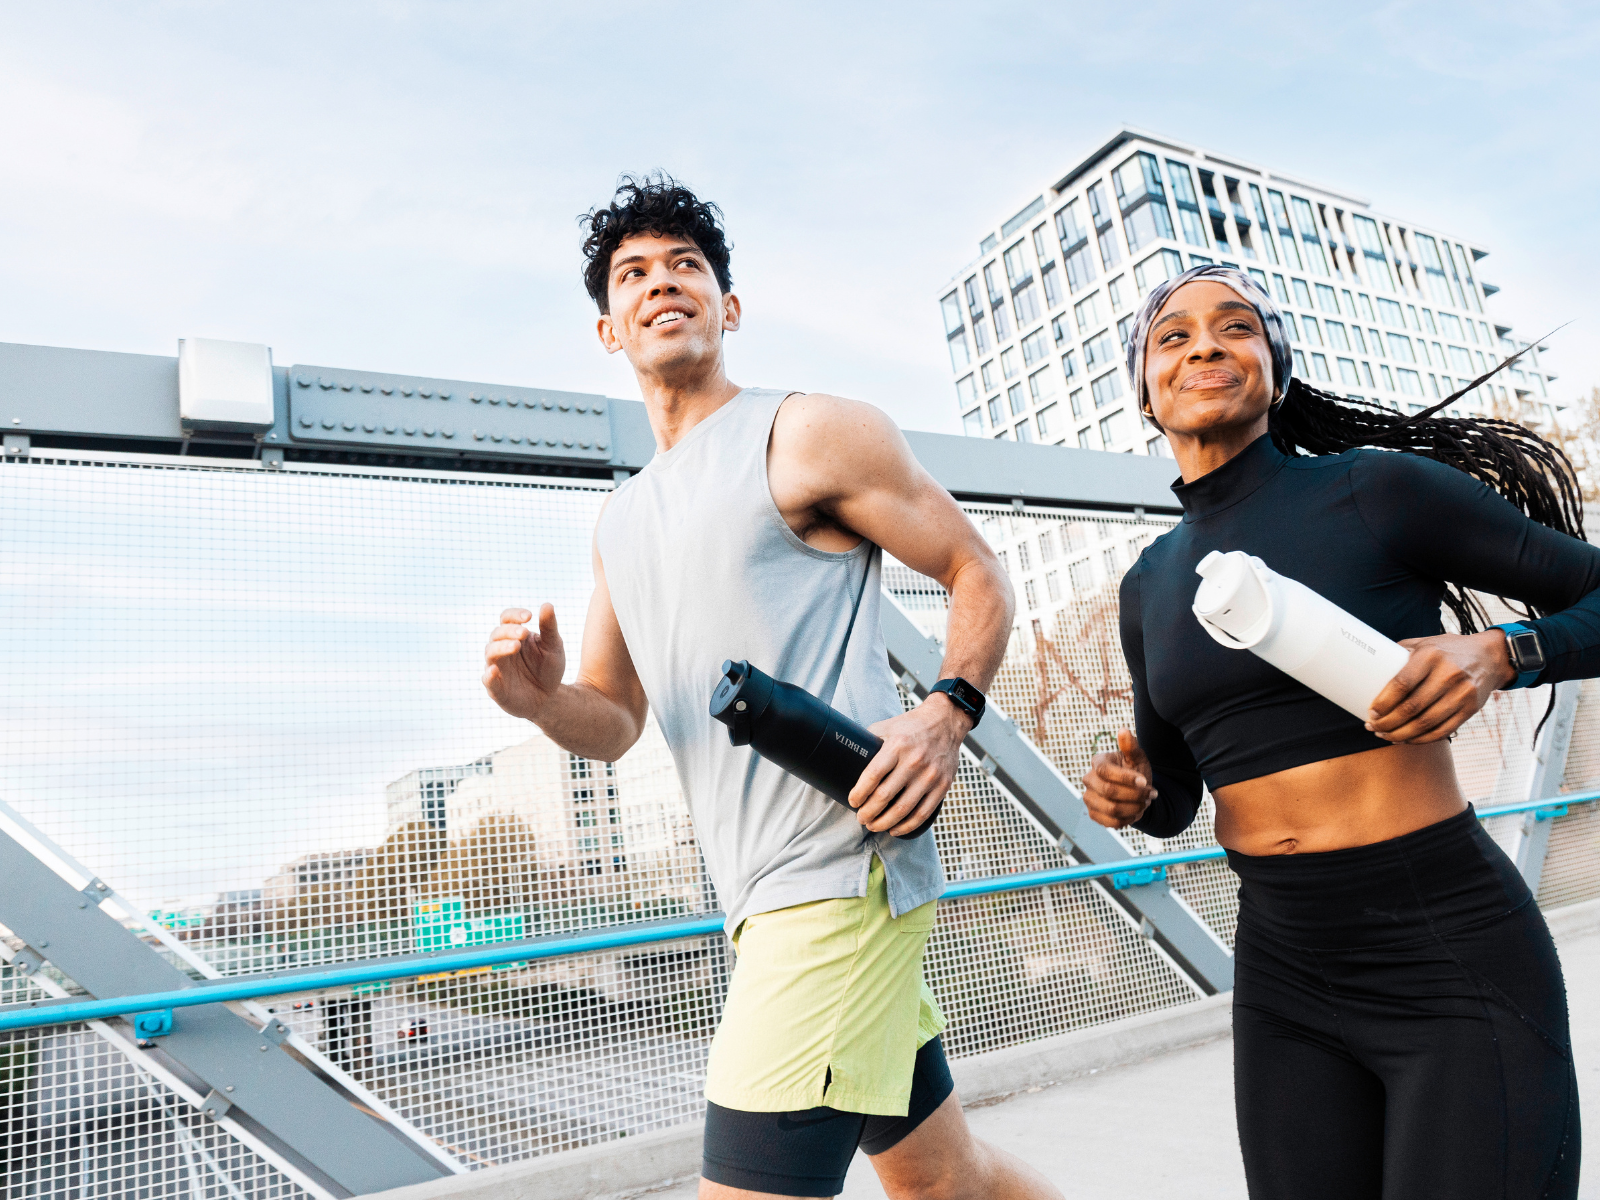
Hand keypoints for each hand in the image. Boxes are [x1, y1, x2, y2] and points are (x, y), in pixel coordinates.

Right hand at [482, 604, 566, 720]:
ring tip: (515, 645)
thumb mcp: (553, 647)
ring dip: (501, 648)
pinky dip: (489, 676)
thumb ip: (549, 627)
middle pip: (496, 634)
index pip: (506, 619)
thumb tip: (547, 604)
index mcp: (514, 636)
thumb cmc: (548, 668)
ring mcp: (496, 669)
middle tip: (524, 633)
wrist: (550, 698)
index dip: (514, 615)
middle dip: (509, 632)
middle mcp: (501, 650)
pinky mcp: (496, 689)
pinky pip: (488, 681)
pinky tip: (494, 671)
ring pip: (490, 654)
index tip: (529, 616)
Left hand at [848, 692, 971, 835]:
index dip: (859, 793)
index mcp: (897, 745)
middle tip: (861, 818)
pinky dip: (907, 826)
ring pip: (903, 810)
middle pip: (885, 796)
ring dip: (884, 823)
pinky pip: (923, 813)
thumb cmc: (911, 726)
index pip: (872, 775)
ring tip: (873, 826)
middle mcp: (914, 761)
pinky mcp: (942, 786)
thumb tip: (847, 757)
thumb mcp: (887, 726)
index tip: (853, 801)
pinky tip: (895, 829)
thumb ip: (869, 741)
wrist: (945, 722)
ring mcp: (930, 775)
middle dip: (868, 812)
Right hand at [1081, 730, 1156, 828]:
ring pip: (1112, 809)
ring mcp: (1089, 798)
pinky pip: (1111, 822)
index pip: (1105, 771)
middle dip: (1135, 795)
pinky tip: (1136, 811)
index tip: (1145, 782)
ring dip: (1134, 808)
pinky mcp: (1094, 814)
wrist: (1135, 791)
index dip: (1126, 778)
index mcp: (1097, 762)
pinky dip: (1129, 819)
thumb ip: (1131, 746)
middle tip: (1151, 794)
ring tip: (1145, 803)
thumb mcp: (1137, 758)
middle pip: (1109, 791)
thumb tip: (1123, 730)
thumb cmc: (1135, 771)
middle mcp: (1088, 780)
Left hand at [1366, 630, 1516, 743]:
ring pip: (1426, 724)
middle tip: (1372, 727)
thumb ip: (1399, 654)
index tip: (1371, 712)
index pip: (1401, 684)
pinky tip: (1406, 739)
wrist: (1489, 656)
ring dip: (1401, 735)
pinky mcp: (1471, 709)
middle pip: (1412, 708)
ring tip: (1385, 735)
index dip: (1383, 702)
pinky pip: (1442, 731)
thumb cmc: (1446, 650)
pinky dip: (1421, 739)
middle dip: (1387, 723)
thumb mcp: (1423, 643)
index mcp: (1430, 655)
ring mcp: (1462, 693)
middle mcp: (1448, 674)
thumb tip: (1367, 667)